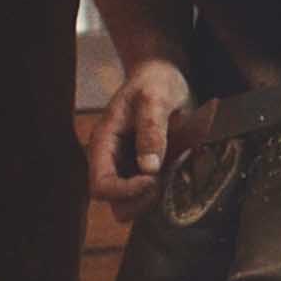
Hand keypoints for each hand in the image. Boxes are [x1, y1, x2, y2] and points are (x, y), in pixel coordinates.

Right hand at [87, 58, 191, 215]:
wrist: (164, 75)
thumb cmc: (155, 82)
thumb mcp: (154, 99)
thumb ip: (151, 130)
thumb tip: (149, 167)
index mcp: (103, 143)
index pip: (100, 186)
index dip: (125, 191)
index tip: (153, 179)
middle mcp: (112, 161)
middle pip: (115, 204)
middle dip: (140, 201)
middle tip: (165, 182)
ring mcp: (128, 168)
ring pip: (133, 205)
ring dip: (154, 200)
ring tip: (174, 177)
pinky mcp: (146, 171)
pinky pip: (151, 195)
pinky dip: (165, 193)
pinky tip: (180, 175)